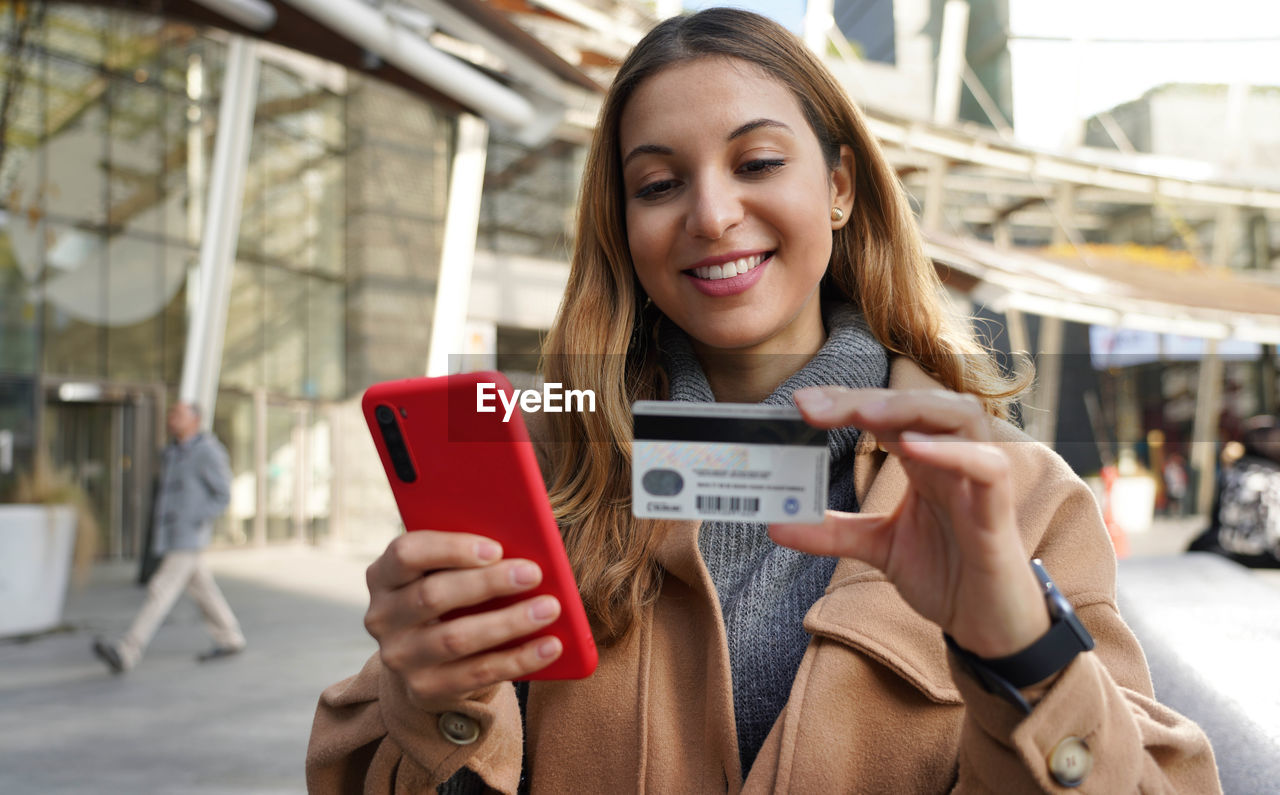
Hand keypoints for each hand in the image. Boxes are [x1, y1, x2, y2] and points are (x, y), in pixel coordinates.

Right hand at [363, 531, 562, 708]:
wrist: (428, 659)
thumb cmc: (450, 596)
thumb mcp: (444, 572)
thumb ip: (467, 556)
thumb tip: (523, 543)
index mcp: (383, 575)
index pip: (407, 553)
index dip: (450, 548)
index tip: (496, 548)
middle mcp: (382, 616)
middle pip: (433, 596)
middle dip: (488, 583)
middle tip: (533, 573)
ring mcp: (399, 657)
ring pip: (456, 638)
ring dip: (508, 622)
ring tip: (549, 608)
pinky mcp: (424, 689)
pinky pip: (477, 673)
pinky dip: (519, 658)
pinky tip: (550, 646)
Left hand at [769, 387, 1048, 658]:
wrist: (989, 626)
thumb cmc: (947, 573)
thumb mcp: (878, 547)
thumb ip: (832, 531)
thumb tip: (775, 523)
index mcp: (925, 460)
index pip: (886, 412)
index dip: (845, 402)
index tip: (799, 404)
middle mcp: (953, 460)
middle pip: (918, 404)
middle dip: (864, 399)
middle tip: (812, 406)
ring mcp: (978, 482)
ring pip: (960, 417)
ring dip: (910, 409)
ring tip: (863, 413)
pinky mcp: (998, 514)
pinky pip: (987, 468)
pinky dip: (954, 452)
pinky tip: (913, 447)